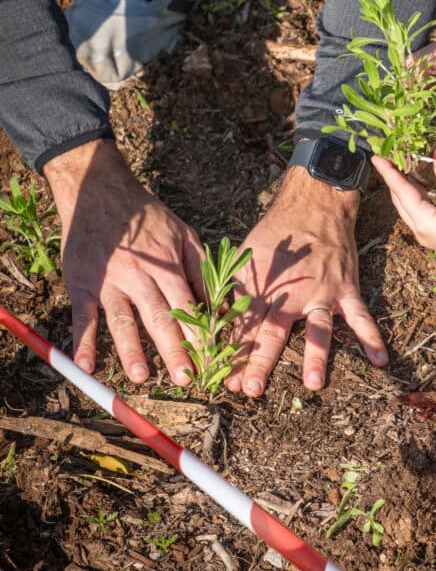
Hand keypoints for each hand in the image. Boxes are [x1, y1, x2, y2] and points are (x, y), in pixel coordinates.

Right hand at [44, 139, 203, 383]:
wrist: (100, 191)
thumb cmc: (148, 217)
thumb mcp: (183, 234)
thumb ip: (201, 268)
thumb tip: (218, 305)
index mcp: (166, 263)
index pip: (187, 304)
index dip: (198, 333)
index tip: (210, 359)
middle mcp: (138, 274)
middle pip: (159, 317)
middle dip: (174, 349)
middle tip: (186, 379)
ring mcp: (108, 280)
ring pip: (123, 320)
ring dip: (131, 350)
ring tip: (142, 377)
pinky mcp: (82, 283)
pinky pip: (82, 316)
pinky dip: (82, 342)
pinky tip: (85, 366)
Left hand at [225, 167, 388, 396]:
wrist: (313, 205)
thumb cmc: (276, 234)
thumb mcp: (247, 258)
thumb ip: (235, 291)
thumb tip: (217, 320)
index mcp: (264, 288)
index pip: (246, 327)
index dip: (236, 355)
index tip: (229, 382)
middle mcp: (291, 294)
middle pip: (273, 334)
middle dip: (261, 363)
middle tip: (252, 391)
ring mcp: (321, 292)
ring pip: (316, 330)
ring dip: (315, 357)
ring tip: (314, 384)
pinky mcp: (345, 289)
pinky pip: (360, 316)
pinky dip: (371, 337)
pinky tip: (380, 359)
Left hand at [373, 144, 435, 271]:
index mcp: (424, 223)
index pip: (400, 191)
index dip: (388, 172)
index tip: (375, 157)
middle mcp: (422, 232)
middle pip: (401, 201)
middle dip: (395, 179)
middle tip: (389, 158)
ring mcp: (431, 237)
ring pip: (411, 208)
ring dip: (408, 188)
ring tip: (404, 167)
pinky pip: (422, 214)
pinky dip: (420, 197)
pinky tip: (424, 186)